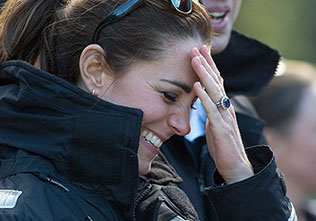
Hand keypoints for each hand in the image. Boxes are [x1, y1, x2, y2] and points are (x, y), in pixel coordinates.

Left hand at [190, 45, 253, 183]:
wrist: (235, 166)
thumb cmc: (222, 145)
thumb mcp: (214, 123)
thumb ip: (210, 110)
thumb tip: (201, 99)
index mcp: (223, 106)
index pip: (216, 81)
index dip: (209, 66)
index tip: (200, 51)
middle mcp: (225, 107)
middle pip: (216, 81)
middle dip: (206, 63)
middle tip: (196, 47)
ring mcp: (225, 117)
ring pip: (214, 91)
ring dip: (204, 74)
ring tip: (194, 59)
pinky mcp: (222, 128)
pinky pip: (212, 110)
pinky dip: (204, 97)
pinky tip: (196, 86)